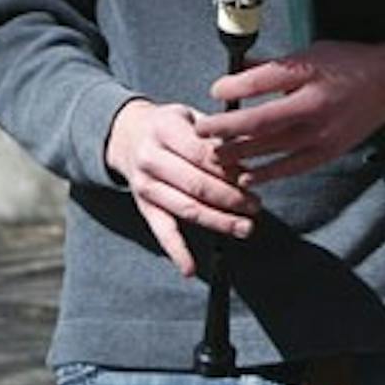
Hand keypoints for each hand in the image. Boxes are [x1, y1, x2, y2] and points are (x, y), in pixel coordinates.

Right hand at [105, 99, 259, 276]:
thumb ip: (217, 133)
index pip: (202, 153)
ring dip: (218, 221)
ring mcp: (145, 186)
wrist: (128, 135)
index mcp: (165, 129)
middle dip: (230, 197)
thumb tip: (253, 149)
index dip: (229, 168)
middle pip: (196, 184)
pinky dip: (176, 252)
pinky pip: (161, 232)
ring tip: (245, 228)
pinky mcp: (143, 207)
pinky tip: (190, 269)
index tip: (253, 178)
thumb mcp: (191, 116)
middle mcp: (151, 158)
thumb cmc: (171, 125)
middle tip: (256, 205)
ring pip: (186, 209)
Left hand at [199, 40, 384, 184]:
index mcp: (310, 72)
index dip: (234, 87)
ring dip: (240, 152)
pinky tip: (246, 176)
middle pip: (261, 120)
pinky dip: (267, 173)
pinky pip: (291, 167)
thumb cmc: (348, 64)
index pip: (263, 81)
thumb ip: (275, 64)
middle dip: (227, 127)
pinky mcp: (327, 151)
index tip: (216, 90)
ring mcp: (321, 132)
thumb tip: (240, 67)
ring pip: (271, 147)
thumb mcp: (312, 52)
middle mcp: (314, 104)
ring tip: (215, 154)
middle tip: (203, 130)